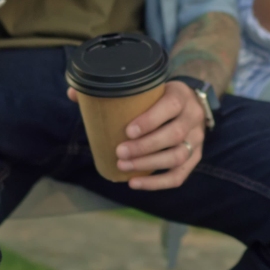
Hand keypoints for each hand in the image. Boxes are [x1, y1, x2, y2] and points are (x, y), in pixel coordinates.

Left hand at [67, 82, 205, 190]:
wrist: (191, 102)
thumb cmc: (160, 95)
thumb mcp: (147, 86)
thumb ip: (113, 89)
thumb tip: (73, 93)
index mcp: (181, 95)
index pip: (170, 106)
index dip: (150, 120)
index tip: (127, 131)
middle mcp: (193, 118)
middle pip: (173, 135)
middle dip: (144, 147)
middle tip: (119, 152)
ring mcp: (196, 140)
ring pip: (177, 156)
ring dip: (149, 165)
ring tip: (123, 166)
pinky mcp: (195, 157)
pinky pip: (179, 175)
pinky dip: (157, 183)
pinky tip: (135, 183)